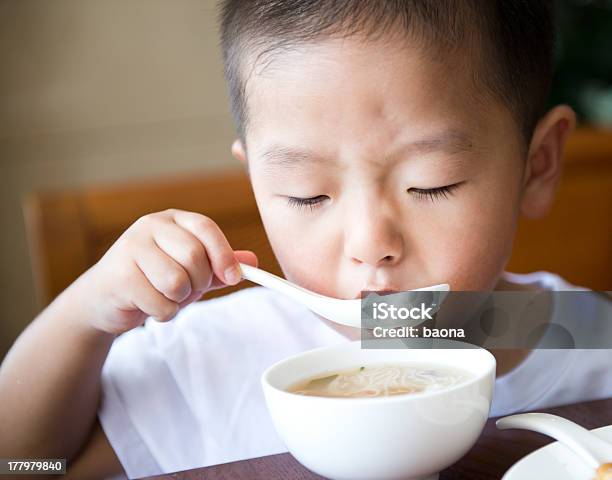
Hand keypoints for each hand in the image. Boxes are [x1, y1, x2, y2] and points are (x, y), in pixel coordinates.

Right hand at [73, 209, 257, 333]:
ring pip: (177, 282)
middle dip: (198, 282)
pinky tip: (148, 305)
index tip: (233, 278)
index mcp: (172, 219)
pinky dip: (163, 313)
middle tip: (187, 290)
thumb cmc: (154, 279)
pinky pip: (160, 303)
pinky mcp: (119, 276)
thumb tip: (253, 262)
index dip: (223, 254)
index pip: (205, 228)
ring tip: (165, 296)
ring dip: (179, 300)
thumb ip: (219, 264)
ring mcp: (130, 248)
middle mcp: (150, 226)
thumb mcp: (190, 268)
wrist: (105, 297)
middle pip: (193, 256)